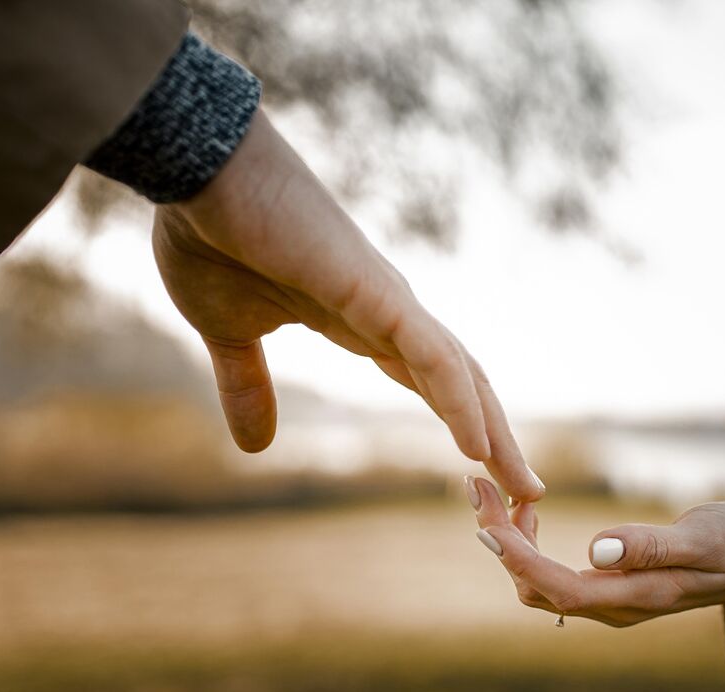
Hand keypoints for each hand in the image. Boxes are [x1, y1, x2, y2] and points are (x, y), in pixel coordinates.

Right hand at [151, 109, 544, 501]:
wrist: (196, 167)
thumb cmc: (211, 235)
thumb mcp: (229, 335)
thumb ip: (249, 386)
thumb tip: (256, 447)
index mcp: (361, 322)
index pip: (430, 381)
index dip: (461, 423)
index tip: (484, 471)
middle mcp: (388, 313)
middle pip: (461, 383)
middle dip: (497, 437)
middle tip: (528, 490)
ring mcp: (386, 300)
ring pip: (459, 374)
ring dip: (494, 430)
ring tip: (524, 483)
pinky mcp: (373, 290)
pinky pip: (429, 355)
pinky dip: (457, 401)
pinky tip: (478, 446)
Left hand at [466, 476, 724, 626]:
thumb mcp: (703, 538)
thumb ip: (652, 546)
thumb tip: (596, 550)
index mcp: (635, 598)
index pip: (558, 588)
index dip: (518, 559)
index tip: (486, 523)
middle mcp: (615, 607)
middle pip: (535, 587)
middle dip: (500, 542)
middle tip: (476, 487)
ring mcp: (610, 600)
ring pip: (539, 581)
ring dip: (510, 542)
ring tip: (495, 494)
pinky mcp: (609, 586)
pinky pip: (553, 572)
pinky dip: (529, 542)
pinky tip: (527, 509)